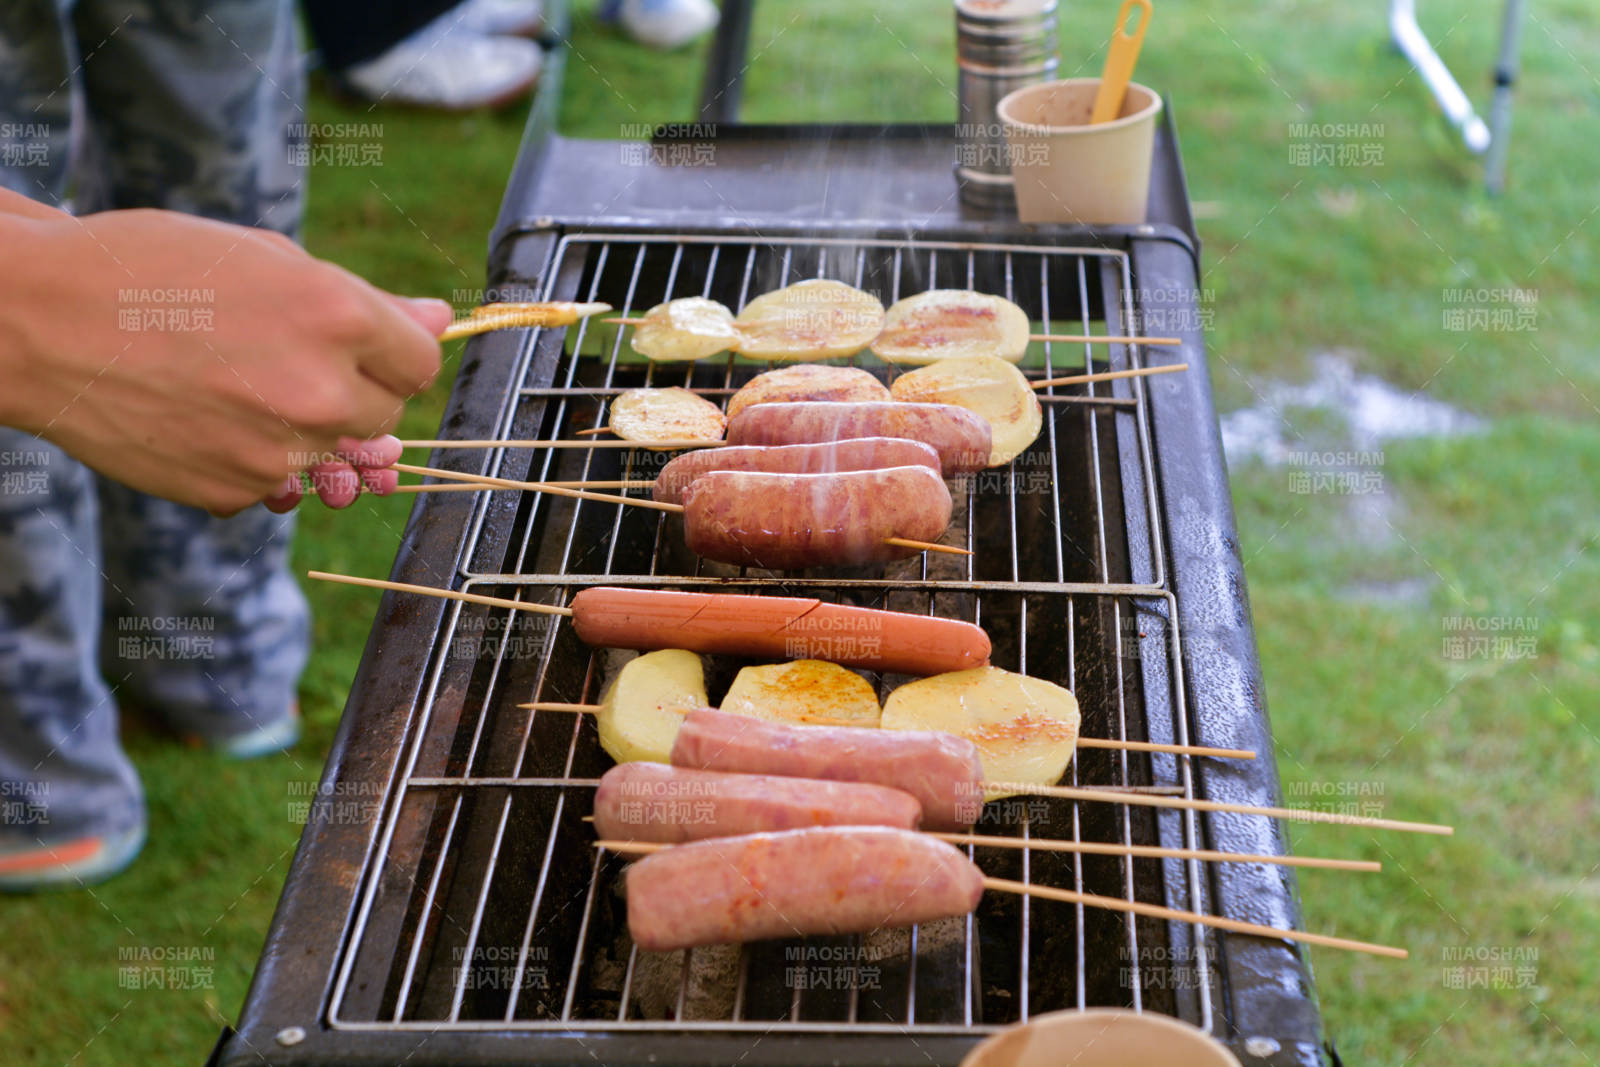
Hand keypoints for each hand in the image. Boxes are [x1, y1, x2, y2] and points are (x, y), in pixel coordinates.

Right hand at [0, 197, 452, 514]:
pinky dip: (251, 460)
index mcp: (338, 318)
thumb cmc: (150, 270)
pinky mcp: (234, 492)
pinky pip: (276, 486)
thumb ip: (365, 303)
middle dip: (351, 391)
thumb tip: (440, 318)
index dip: (394, 351)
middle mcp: (320, 391)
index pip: (422, 361)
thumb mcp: (266, 258)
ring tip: (238, 388)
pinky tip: (202, 418)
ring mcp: (278, 451)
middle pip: (385, 415)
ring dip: (304, 431)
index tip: (364, 345)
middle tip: (284, 359)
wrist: (39, 321)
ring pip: (335, 458)